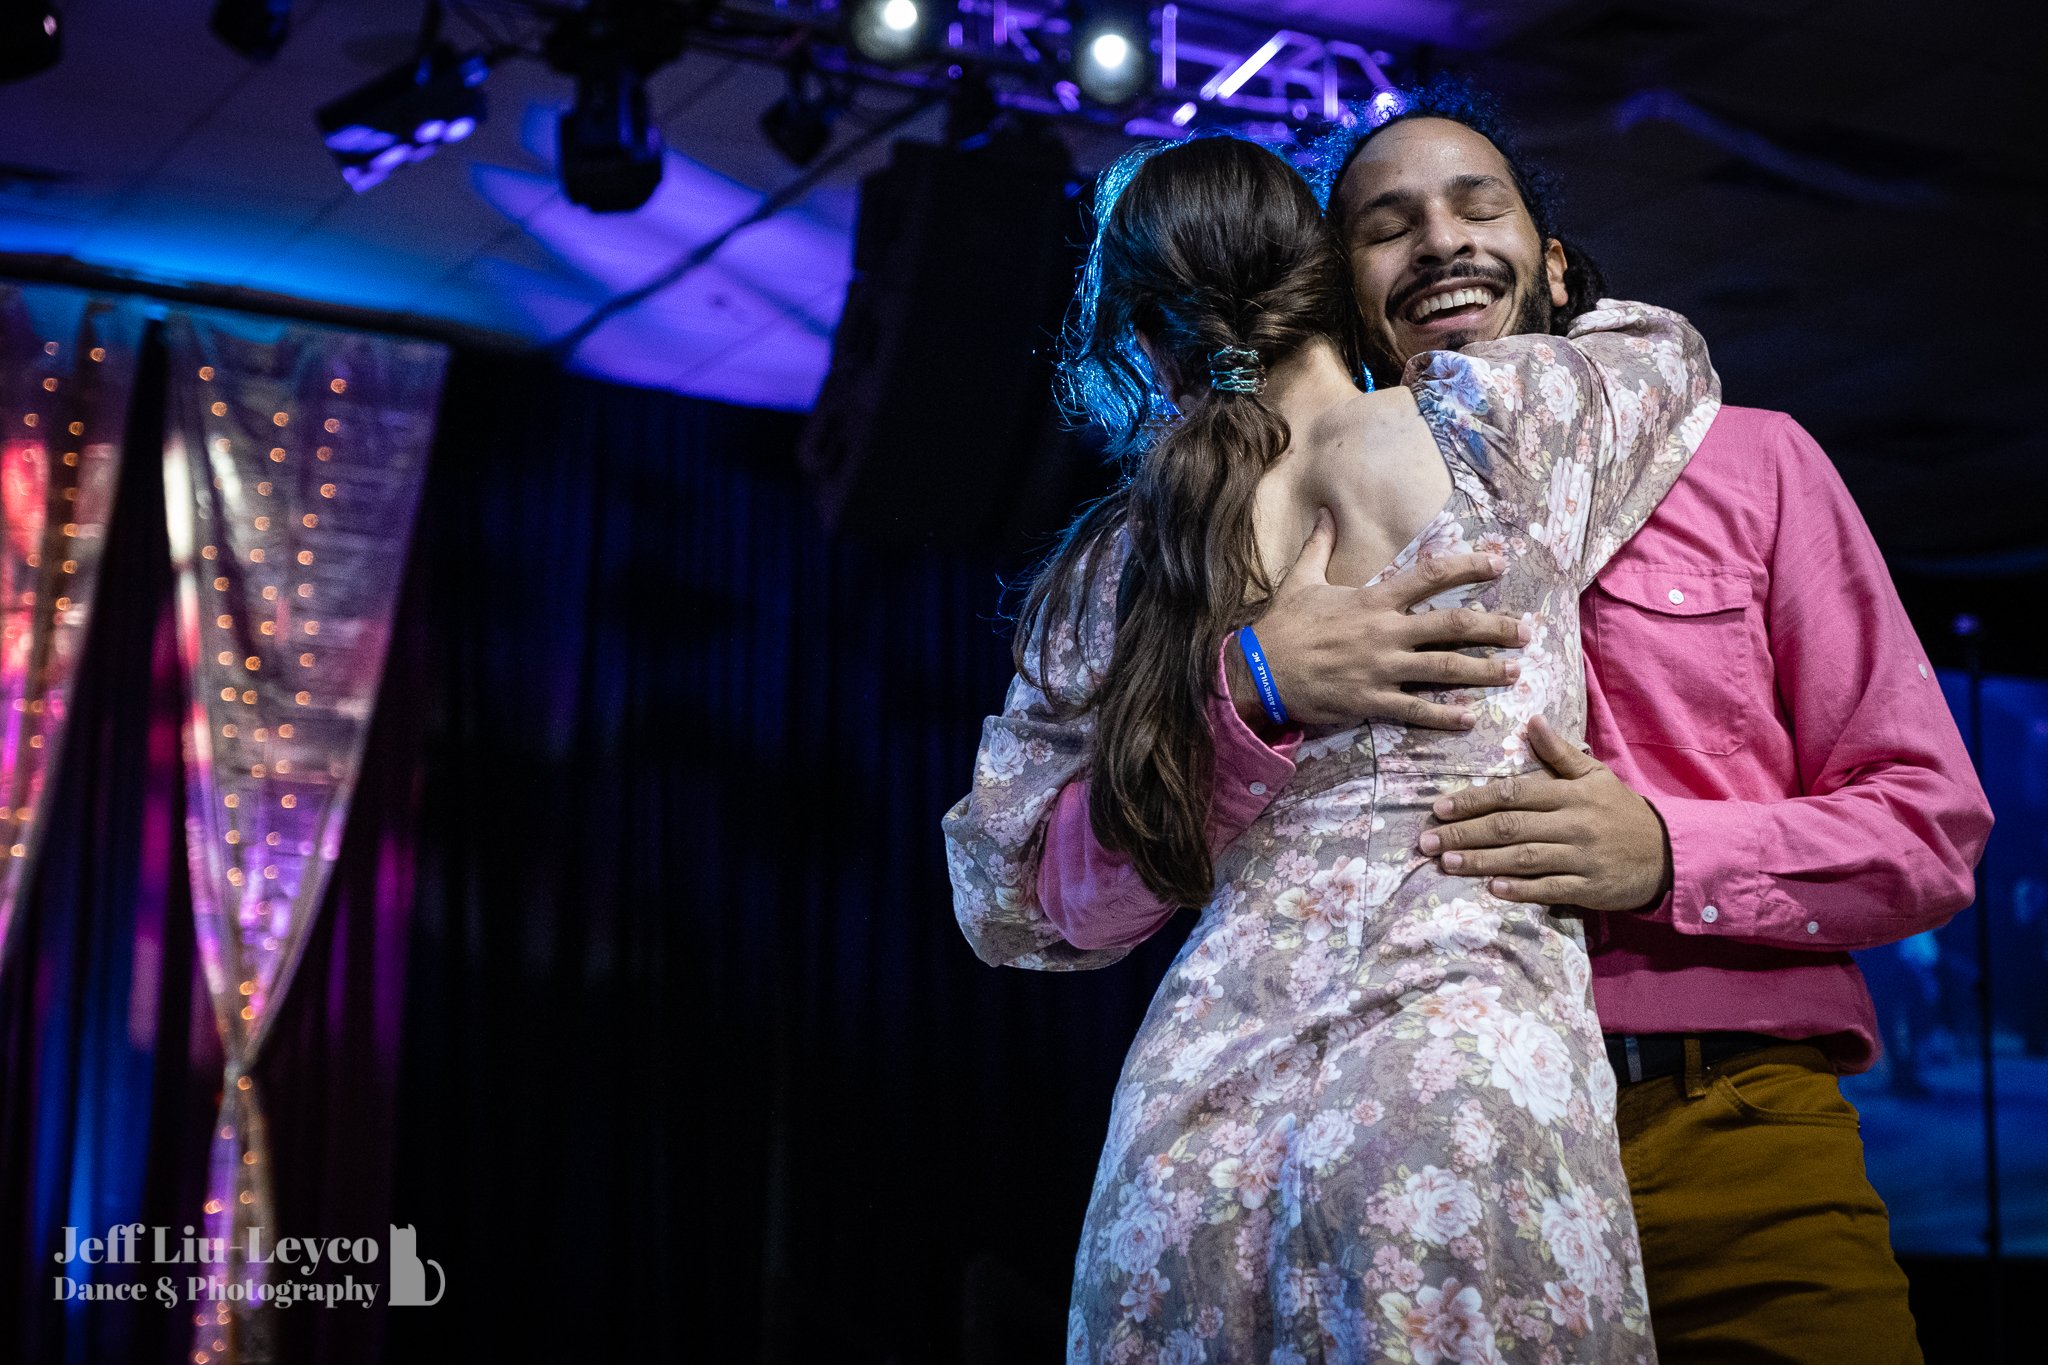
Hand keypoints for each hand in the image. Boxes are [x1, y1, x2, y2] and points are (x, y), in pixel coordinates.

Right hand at [1227, 509, 1530, 729]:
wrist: (1257, 672)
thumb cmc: (1281, 626)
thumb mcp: (1300, 580)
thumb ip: (1320, 545)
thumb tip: (1326, 511)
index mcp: (1372, 600)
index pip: (1431, 576)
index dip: (1469, 566)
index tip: (1499, 562)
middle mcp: (1385, 633)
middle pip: (1453, 627)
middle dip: (1496, 628)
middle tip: (1529, 630)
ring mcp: (1381, 669)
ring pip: (1445, 669)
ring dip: (1484, 671)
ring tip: (1515, 673)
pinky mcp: (1371, 701)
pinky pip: (1416, 709)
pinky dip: (1445, 714)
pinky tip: (1470, 716)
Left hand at [1418, 715, 1672, 910]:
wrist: (1667, 853)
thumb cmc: (1620, 811)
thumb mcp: (1595, 775)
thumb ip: (1559, 753)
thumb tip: (1532, 720)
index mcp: (1569, 793)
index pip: (1513, 793)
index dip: (1473, 800)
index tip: (1439, 807)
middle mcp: (1572, 823)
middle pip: (1511, 826)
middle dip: (1465, 833)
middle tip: (1428, 840)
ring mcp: (1581, 857)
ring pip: (1525, 858)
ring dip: (1483, 861)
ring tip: (1447, 863)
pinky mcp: (1590, 887)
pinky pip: (1551, 889)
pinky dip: (1521, 889)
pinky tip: (1493, 888)